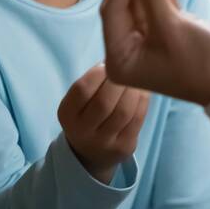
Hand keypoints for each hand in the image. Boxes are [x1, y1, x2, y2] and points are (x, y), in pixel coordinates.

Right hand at [57, 63, 149, 184]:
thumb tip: (117, 55)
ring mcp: (104, 142)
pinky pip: (137, 120)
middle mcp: (82, 132)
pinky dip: (143, 100)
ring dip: (133, 89)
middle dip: (118, 81)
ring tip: (136, 77)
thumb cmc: (87, 113)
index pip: (81, 90)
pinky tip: (143, 90)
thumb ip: (92, 81)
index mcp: (67, 115)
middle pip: (104, 102)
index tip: (107, 63)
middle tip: (127, 68)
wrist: (91, 153)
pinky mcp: (124, 147)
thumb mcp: (79, 101)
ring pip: (123, 112)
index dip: (97, 73)